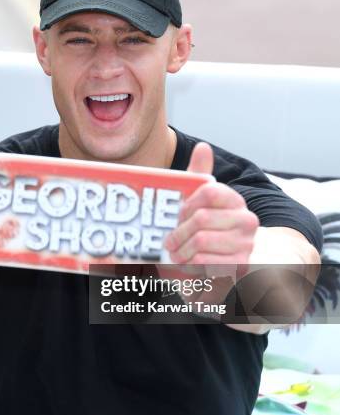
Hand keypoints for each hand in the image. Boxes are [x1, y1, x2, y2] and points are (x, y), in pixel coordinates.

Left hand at [164, 142, 258, 264]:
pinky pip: (205, 262)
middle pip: (201, 219)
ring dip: (181, 250)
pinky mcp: (240, 267)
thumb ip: (200, 175)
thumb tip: (203, 147)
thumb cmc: (207, 229)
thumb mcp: (201, 203)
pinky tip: (188, 265)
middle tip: (168, 241)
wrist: (226, 262)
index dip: (187, 204)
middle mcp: (246, 220)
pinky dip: (190, 266)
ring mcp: (246, 244)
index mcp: (235, 200)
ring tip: (176, 254)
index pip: (209, 191)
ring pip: (200, 242)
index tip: (178, 214)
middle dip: (178, 232)